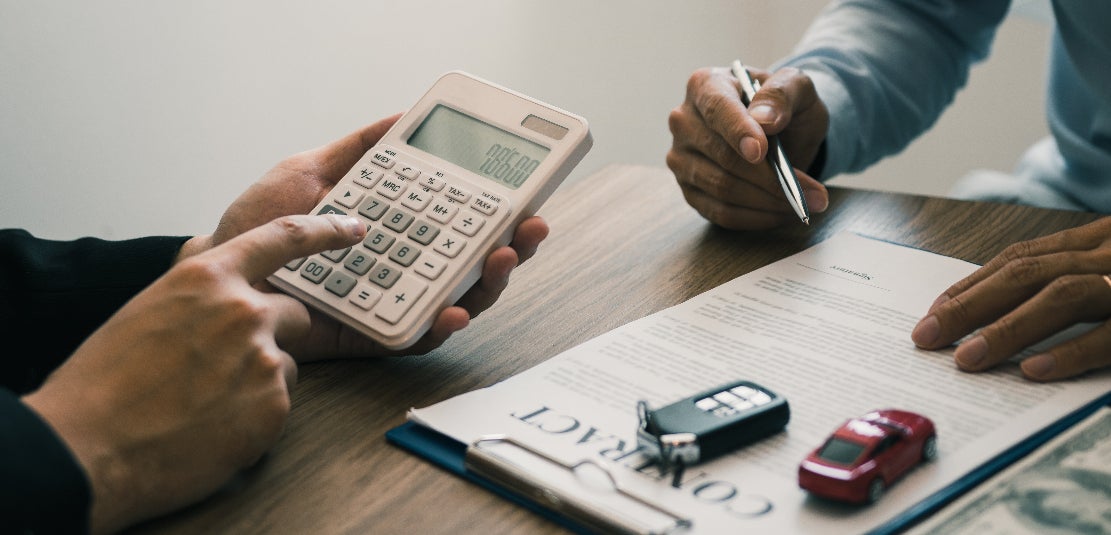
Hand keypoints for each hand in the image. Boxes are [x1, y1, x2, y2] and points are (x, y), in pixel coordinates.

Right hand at [22, 214, 366, 533]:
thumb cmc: (106, 383)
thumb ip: (197, 293)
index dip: (325, 230)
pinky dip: (256, 415)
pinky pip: (280, 402)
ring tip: (206, 401)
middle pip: (293, 313)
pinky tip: (214, 425)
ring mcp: (263, 357)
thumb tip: (218, 280)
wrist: (91, 448)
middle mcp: (242, 310)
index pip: (283, 238)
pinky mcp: (274, 403)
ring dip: (260, 379)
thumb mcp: (148, 311)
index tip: (354, 228)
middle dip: (271, 335)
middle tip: (223, 366)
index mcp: (206, 277)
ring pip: (287, 361)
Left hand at [188, 115, 549, 359]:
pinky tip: (452, 309)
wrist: (217, 271)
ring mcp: (392, 301)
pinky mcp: (373, 336)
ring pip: (459, 300)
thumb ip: (357, 149)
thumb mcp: (309, 172)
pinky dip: (440, 325)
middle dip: (513, 246)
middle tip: (529, 228)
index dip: (497, 210)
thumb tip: (400, 117)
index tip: (524, 193)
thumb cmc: (257, 226)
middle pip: (473, 262)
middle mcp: (404, 267)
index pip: (460, 221)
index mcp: (397, 228)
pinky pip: (416, 336)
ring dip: (489, 284)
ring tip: (501, 260)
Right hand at [666, 66, 829, 229]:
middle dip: (769, 178)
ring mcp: (681, 159)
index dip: (738, 132)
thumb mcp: (796, 87)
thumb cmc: (783, 105)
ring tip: (801, 203)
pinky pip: (720, 213)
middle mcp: (684, 122)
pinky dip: (755, 218)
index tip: (762, 151)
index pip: (718, 110)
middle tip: (807, 192)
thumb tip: (764, 120)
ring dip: (767, 201)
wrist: (780, 129)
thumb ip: (782, 93)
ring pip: (722, 189)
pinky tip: (780, 213)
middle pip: (722, 156)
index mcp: (705, 85)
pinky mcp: (690, 190)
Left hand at [911, 218, 1110, 380]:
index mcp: (1094, 243)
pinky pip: (1108, 336)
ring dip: (1008, 327)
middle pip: (1027, 273)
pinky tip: (1032, 370)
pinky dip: (1069, 351)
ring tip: (966, 358)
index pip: (1020, 259)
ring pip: (1062, 294)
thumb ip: (1066, 280)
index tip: (932, 315)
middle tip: (928, 337)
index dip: (972, 286)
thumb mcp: (1110, 268)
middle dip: (971, 305)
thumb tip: (995, 317)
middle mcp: (1107, 257)